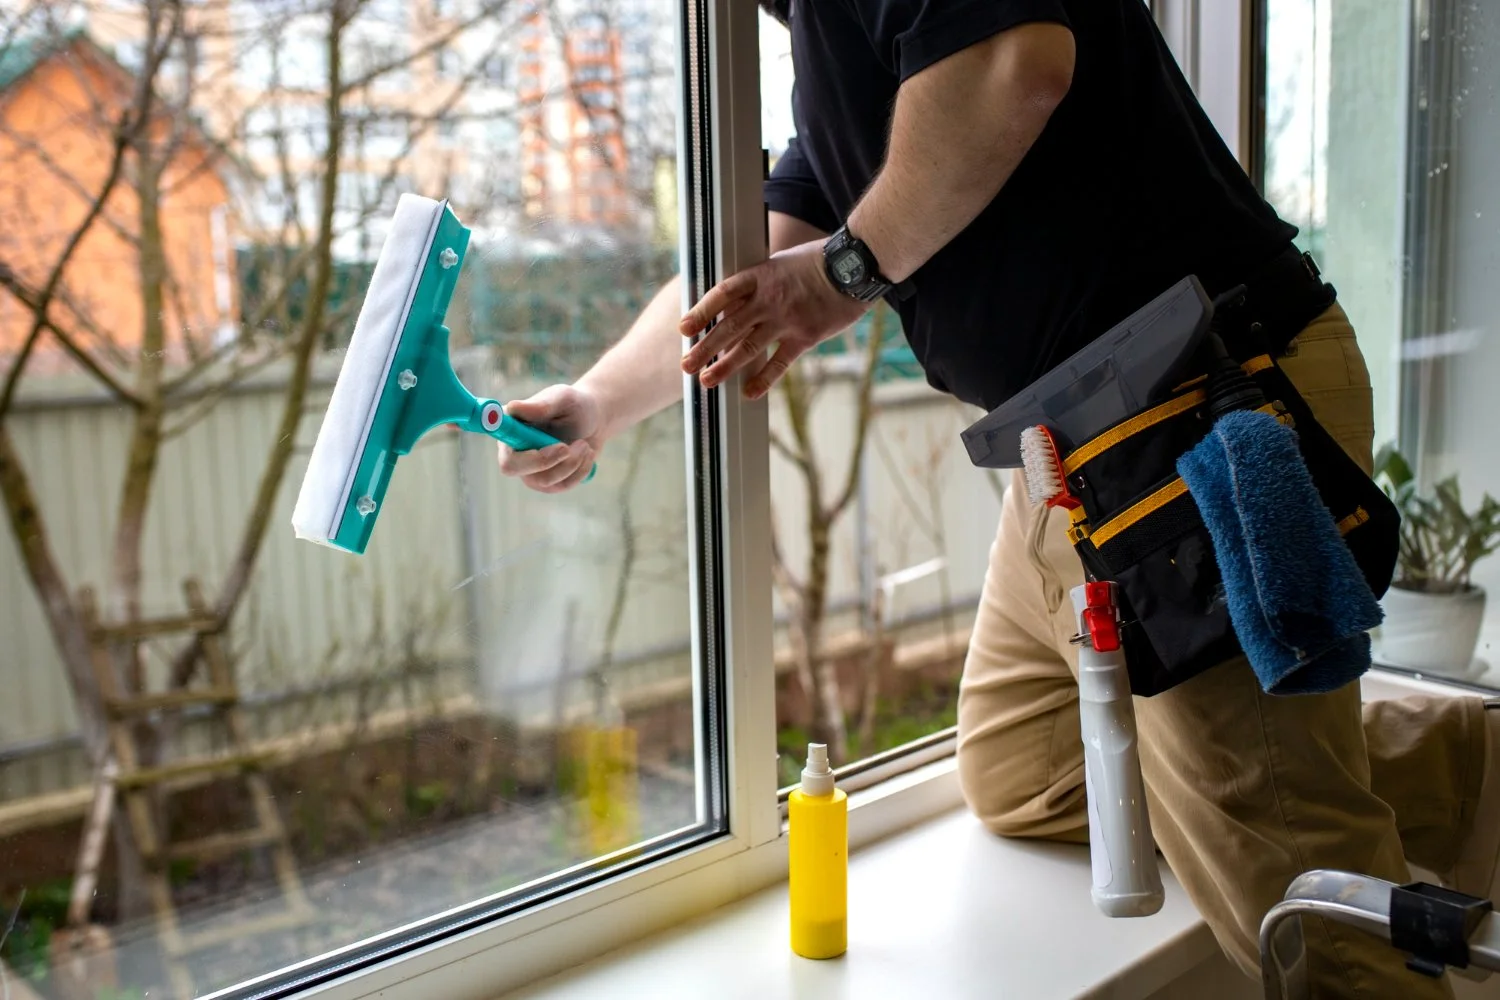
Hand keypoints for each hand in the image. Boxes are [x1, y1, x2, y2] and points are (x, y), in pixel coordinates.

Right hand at [495, 384, 602, 493]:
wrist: (594, 421)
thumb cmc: (574, 406)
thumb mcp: (563, 399)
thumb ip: (541, 405)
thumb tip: (513, 407)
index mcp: (510, 427)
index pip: (500, 444)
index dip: (513, 450)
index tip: (537, 445)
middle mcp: (512, 450)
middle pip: (512, 468)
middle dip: (545, 460)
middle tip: (567, 447)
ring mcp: (528, 469)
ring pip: (543, 480)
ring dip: (571, 463)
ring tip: (584, 444)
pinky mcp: (546, 481)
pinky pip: (561, 485)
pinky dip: (580, 470)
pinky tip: (586, 454)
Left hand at [678, 239, 870, 398]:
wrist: (854, 267)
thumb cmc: (817, 262)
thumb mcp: (780, 263)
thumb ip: (758, 282)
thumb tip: (734, 300)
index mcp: (760, 276)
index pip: (723, 294)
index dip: (701, 311)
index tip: (684, 328)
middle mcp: (769, 299)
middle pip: (729, 326)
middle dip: (705, 346)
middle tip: (686, 364)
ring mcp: (786, 319)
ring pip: (749, 347)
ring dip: (725, 365)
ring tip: (706, 380)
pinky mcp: (805, 336)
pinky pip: (780, 362)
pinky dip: (764, 379)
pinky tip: (749, 392)